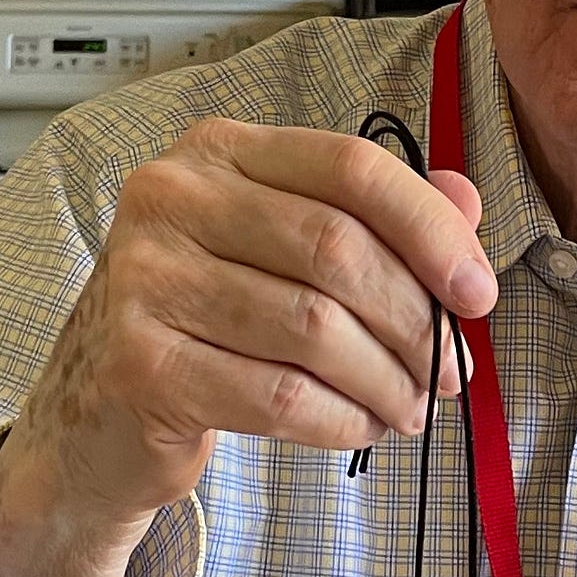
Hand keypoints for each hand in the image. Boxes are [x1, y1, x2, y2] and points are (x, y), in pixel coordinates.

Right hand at [0, 120, 496, 576]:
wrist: (98, 412)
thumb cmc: (207, 317)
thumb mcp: (287, 250)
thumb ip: (379, 218)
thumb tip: (466, 201)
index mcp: (219, 150)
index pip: (352, 167)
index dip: (431, 230)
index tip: (478, 292)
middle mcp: (171, 198)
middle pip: (338, 250)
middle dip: (416, 320)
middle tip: (451, 370)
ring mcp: (144, 278)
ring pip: (314, 328)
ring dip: (385, 380)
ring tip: (409, 405)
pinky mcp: (140, 362)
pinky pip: (278, 394)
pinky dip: (340, 418)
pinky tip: (360, 426)